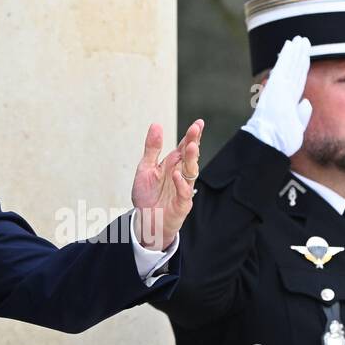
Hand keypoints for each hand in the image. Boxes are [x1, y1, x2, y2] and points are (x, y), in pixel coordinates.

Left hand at [132, 118, 203, 251]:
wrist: (145, 221)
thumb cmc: (147, 196)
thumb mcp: (146, 168)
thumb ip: (152, 148)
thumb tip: (156, 125)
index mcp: (173, 164)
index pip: (184, 147)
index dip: (192, 135)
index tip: (198, 123)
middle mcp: (180, 174)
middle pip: (190, 157)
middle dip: (193, 142)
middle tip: (196, 129)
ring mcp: (183, 189)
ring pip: (190, 172)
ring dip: (191, 160)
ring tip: (191, 146)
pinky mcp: (182, 204)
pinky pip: (184, 193)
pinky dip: (181, 184)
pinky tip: (176, 174)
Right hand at [243, 35, 312, 155]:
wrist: (269, 143)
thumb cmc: (280, 141)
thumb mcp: (296, 128)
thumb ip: (302, 115)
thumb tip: (306, 101)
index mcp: (287, 102)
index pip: (297, 82)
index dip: (301, 68)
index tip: (304, 57)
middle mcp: (282, 92)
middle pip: (294, 70)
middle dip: (299, 55)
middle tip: (303, 41)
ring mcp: (278, 88)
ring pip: (290, 65)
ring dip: (295, 51)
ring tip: (300, 39)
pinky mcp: (276, 85)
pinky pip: (283, 66)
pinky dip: (287, 55)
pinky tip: (290, 44)